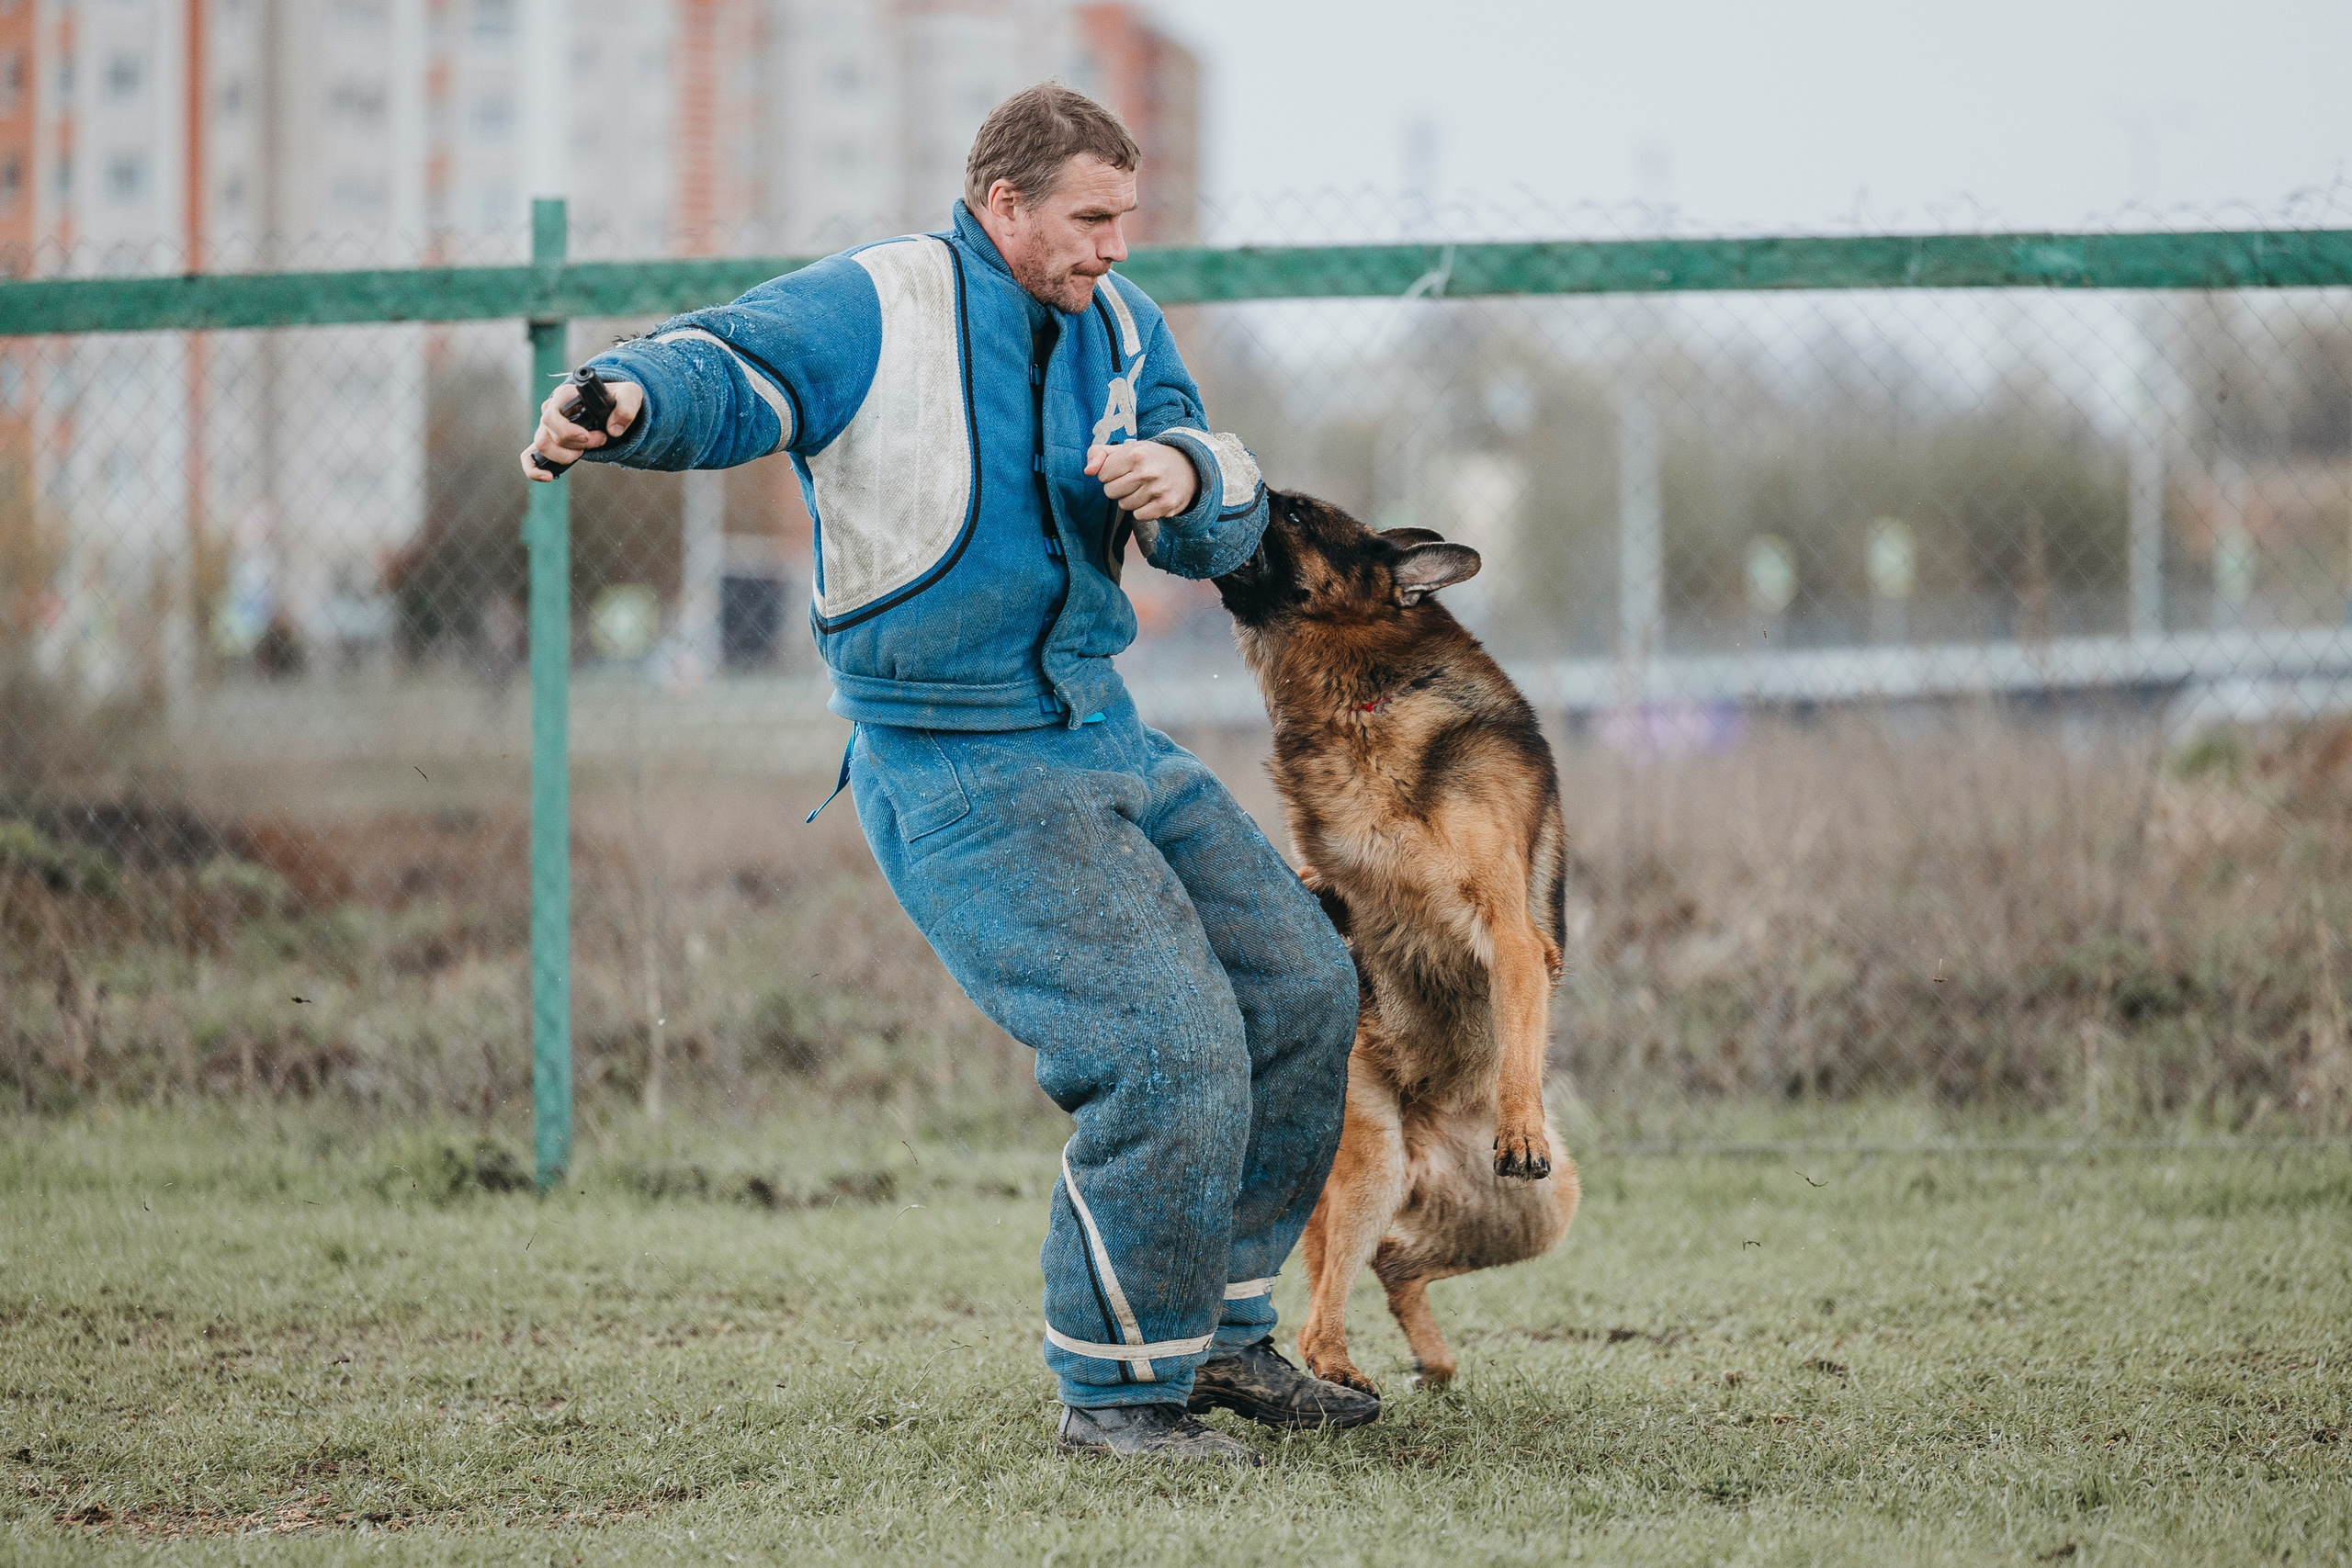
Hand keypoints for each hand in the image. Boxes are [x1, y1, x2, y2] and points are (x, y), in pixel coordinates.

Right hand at [521, 378, 644, 481]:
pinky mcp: (549, 442)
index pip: (551, 415)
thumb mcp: (629, 394)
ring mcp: (548, 427)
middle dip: (574, 445)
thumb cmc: (615, 398)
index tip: (589, 436)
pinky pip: (529, 457)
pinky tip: (549, 477)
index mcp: (565, 396)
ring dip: (564, 456)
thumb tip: (613, 430)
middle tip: (598, 440)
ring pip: (541, 446)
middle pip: (548, 435)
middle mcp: (551, 410)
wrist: (611, 405)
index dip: (568, 431)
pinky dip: (534, 470)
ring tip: (583, 452)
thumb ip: (627, 407)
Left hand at [1086, 440, 1197, 520]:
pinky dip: (1142, 510)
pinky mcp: (1166, 504)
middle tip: (1133, 480)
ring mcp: (1157, 489)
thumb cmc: (1150, 458)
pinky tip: (1151, 498)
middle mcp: (1146, 471)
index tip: (1124, 469)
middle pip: (1110, 492)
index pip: (1102, 475)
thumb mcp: (1125, 448)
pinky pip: (1138, 516)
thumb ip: (1099, 454)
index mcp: (1134, 453)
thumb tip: (1088, 471)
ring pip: (1124, 505)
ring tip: (1144, 488)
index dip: (1110, 473)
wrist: (1188, 466)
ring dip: (1130, 499)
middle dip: (1118, 487)